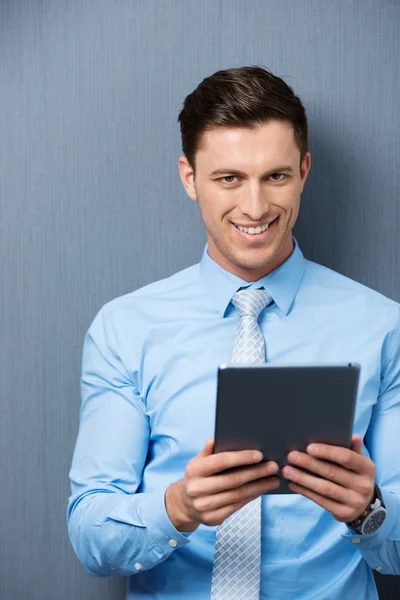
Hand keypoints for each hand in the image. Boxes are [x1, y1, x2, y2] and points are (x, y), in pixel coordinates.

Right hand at [165, 438, 279, 531]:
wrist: (185, 503)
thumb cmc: (198, 476)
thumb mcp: (198, 460)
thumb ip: (209, 450)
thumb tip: (217, 438)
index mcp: (194, 470)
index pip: (221, 461)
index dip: (241, 458)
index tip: (260, 454)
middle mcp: (197, 489)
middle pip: (233, 480)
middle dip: (256, 473)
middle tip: (273, 466)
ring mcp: (204, 506)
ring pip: (238, 496)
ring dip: (259, 487)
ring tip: (274, 479)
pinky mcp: (212, 519)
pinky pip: (237, 507)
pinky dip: (252, 497)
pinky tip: (262, 490)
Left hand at [282, 434, 375, 522]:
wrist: (365, 505)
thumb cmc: (355, 475)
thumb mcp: (359, 461)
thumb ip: (354, 449)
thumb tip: (354, 436)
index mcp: (367, 468)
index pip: (346, 458)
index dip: (327, 452)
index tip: (309, 447)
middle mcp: (363, 485)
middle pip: (332, 472)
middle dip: (309, 464)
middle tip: (291, 456)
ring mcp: (354, 501)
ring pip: (324, 488)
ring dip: (303, 479)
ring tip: (287, 470)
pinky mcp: (344, 513)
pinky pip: (321, 501)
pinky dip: (305, 491)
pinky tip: (293, 484)